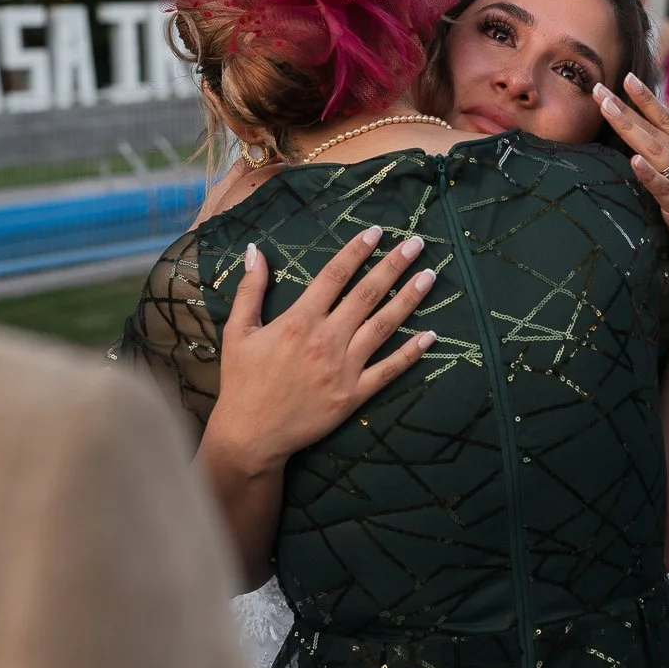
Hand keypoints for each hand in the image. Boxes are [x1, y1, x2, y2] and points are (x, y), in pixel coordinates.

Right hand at [204, 227, 438, 477]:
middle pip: (367, 294)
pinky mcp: (354, 394)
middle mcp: (326, 339)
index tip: (376, 232)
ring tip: (428, 276)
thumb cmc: (243, 382)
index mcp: (299, 320)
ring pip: (384, 326)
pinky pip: (389, 370)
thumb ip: (250, 290)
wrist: (251, 434)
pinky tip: (431, 335)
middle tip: (416, 244)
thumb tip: (256, 251)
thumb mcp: (237, 331)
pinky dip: (411, 353)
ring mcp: (344, 368)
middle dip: (393, 266)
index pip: (334, 275)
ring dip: (409, 299)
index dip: (356, 251)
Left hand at [596, 73, 668, 293]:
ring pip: (654, 150)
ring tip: (606, 109)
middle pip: (654, 129)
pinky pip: (663, 188)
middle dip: (625, 107)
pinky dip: (648, 174)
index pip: (668, 119)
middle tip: (599, 88)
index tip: (627, 78)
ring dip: (629, 128)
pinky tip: (633, 161)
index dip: (647, 98)